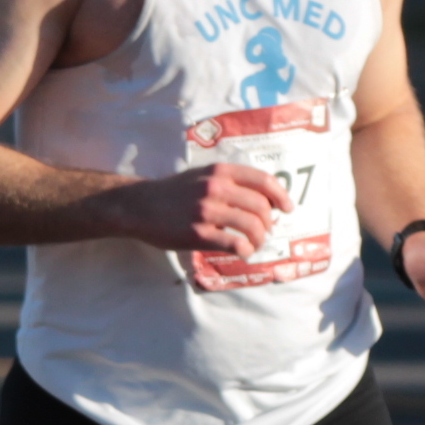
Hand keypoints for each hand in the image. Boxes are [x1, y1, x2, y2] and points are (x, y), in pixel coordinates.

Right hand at [110, 160, 292, 258]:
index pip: (263, 181)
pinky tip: (242, 252)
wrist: (138, 206)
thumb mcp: (201, 175)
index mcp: (220, 171)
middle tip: (266, 231)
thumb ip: (228, 180)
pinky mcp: (197, 234)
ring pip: (251, 226)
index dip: (280, 196)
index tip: (286, 209)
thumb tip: (261, 197)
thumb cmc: (172, 192)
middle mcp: (216, 188)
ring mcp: (206, 211)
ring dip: (259, 239)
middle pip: (261, 206)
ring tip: (255, 244)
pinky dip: (244, 250)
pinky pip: (234, 244)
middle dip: (269, 223)